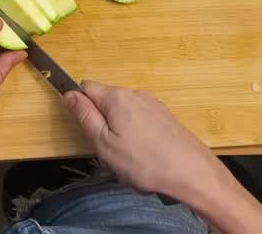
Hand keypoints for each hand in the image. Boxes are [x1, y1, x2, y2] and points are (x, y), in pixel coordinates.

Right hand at [64, 81, 261, 233]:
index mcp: (117, 97)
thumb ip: (85, 116)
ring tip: (130, 160)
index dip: (81, 107)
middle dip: (102, 125)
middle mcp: (136, 94)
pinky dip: (138, 139)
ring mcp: (153, 105)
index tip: (86, 130)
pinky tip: (145, 159)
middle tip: (108, 152)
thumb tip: (69, 94)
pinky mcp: (166, 118)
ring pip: (124, 115)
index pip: (86, 88)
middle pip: (106, 103)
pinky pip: (141, 123)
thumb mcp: (103, 143)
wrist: (191, 173)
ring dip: (120, 134)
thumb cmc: (145, 162)